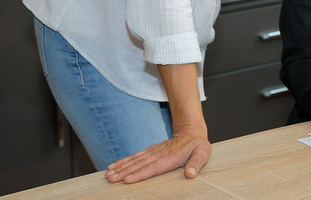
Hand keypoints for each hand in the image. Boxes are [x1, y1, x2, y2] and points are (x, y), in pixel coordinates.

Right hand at [107, 63, 209, 183]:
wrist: (191, 131)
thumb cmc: (198, 145)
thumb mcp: (203, 153)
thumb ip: (196, 163)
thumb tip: (190, 174)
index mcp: (170, 157)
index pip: (153, 167)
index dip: (140, 174)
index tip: (127, 179)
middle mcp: (158, 154)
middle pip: (139, 164)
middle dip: (124, 172)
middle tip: (110, 179)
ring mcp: (153, 152)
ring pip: (134, 160)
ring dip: (120, 167)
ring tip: (108, 174)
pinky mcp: (150, 151)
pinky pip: (135, 156)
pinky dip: (123, 161)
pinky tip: (113, 166)